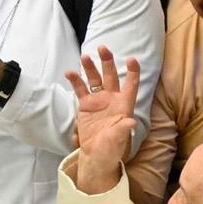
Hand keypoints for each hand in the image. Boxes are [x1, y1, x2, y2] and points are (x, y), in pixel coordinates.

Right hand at [65, 46, 139, 193]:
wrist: (96, 155)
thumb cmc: (112, 149)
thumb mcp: (118, 140)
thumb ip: (123, 129)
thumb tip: (131, 123)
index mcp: (125, 105)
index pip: (131, 84)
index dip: (132, 71)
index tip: (131, 59)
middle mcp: (112, 99)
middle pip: (111, 76)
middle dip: (108, 62)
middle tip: (103, 48)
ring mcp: (99, 100)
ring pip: (95, 79)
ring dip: (90, 67)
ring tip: (85, 57)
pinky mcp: (86, 105)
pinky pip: (80, 89)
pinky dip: (75, 80)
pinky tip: (69, 72)